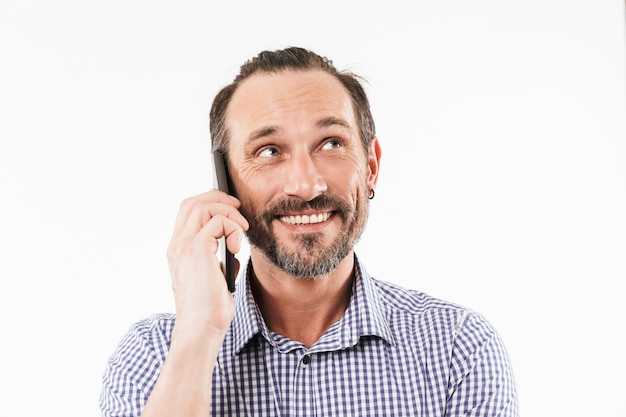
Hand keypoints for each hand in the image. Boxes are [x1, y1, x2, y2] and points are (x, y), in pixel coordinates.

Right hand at [166, 190, 248, 333]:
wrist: (201, 329)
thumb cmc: (209, 310)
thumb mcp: (214, 277)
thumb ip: (217, 259)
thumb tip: (232, 247)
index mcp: (178, 251)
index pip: (187, 213)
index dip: (209, 203)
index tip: (230, 209)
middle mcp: (177, 245)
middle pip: (192, 202)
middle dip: (218, 198)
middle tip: (238, 207)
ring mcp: (184, 246)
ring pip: (202, 206)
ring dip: (228, 213)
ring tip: (241, 230)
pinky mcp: (197, 250)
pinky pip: (217, 222)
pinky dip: (233, 228)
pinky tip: (236, 247)